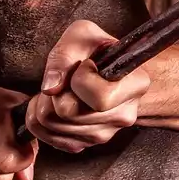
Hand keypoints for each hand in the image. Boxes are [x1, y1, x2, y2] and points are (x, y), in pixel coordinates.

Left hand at [24, 20, 150, 153]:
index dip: (80, 79)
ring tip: (59, 90)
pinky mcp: (85, 143)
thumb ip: (65, 54)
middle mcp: (124, 115)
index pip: (100, 98)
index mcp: (135, 85)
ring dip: (45, 106)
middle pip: (68, 114)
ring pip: (53, 127)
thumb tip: (51, 88)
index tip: (86, 65)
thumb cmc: (96, 50)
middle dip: (55, 93)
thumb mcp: (82, 35)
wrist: (105, 69)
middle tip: (64, 80)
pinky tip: (55, 105)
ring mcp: (105, 134)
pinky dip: (42, 122)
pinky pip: (49, 139)